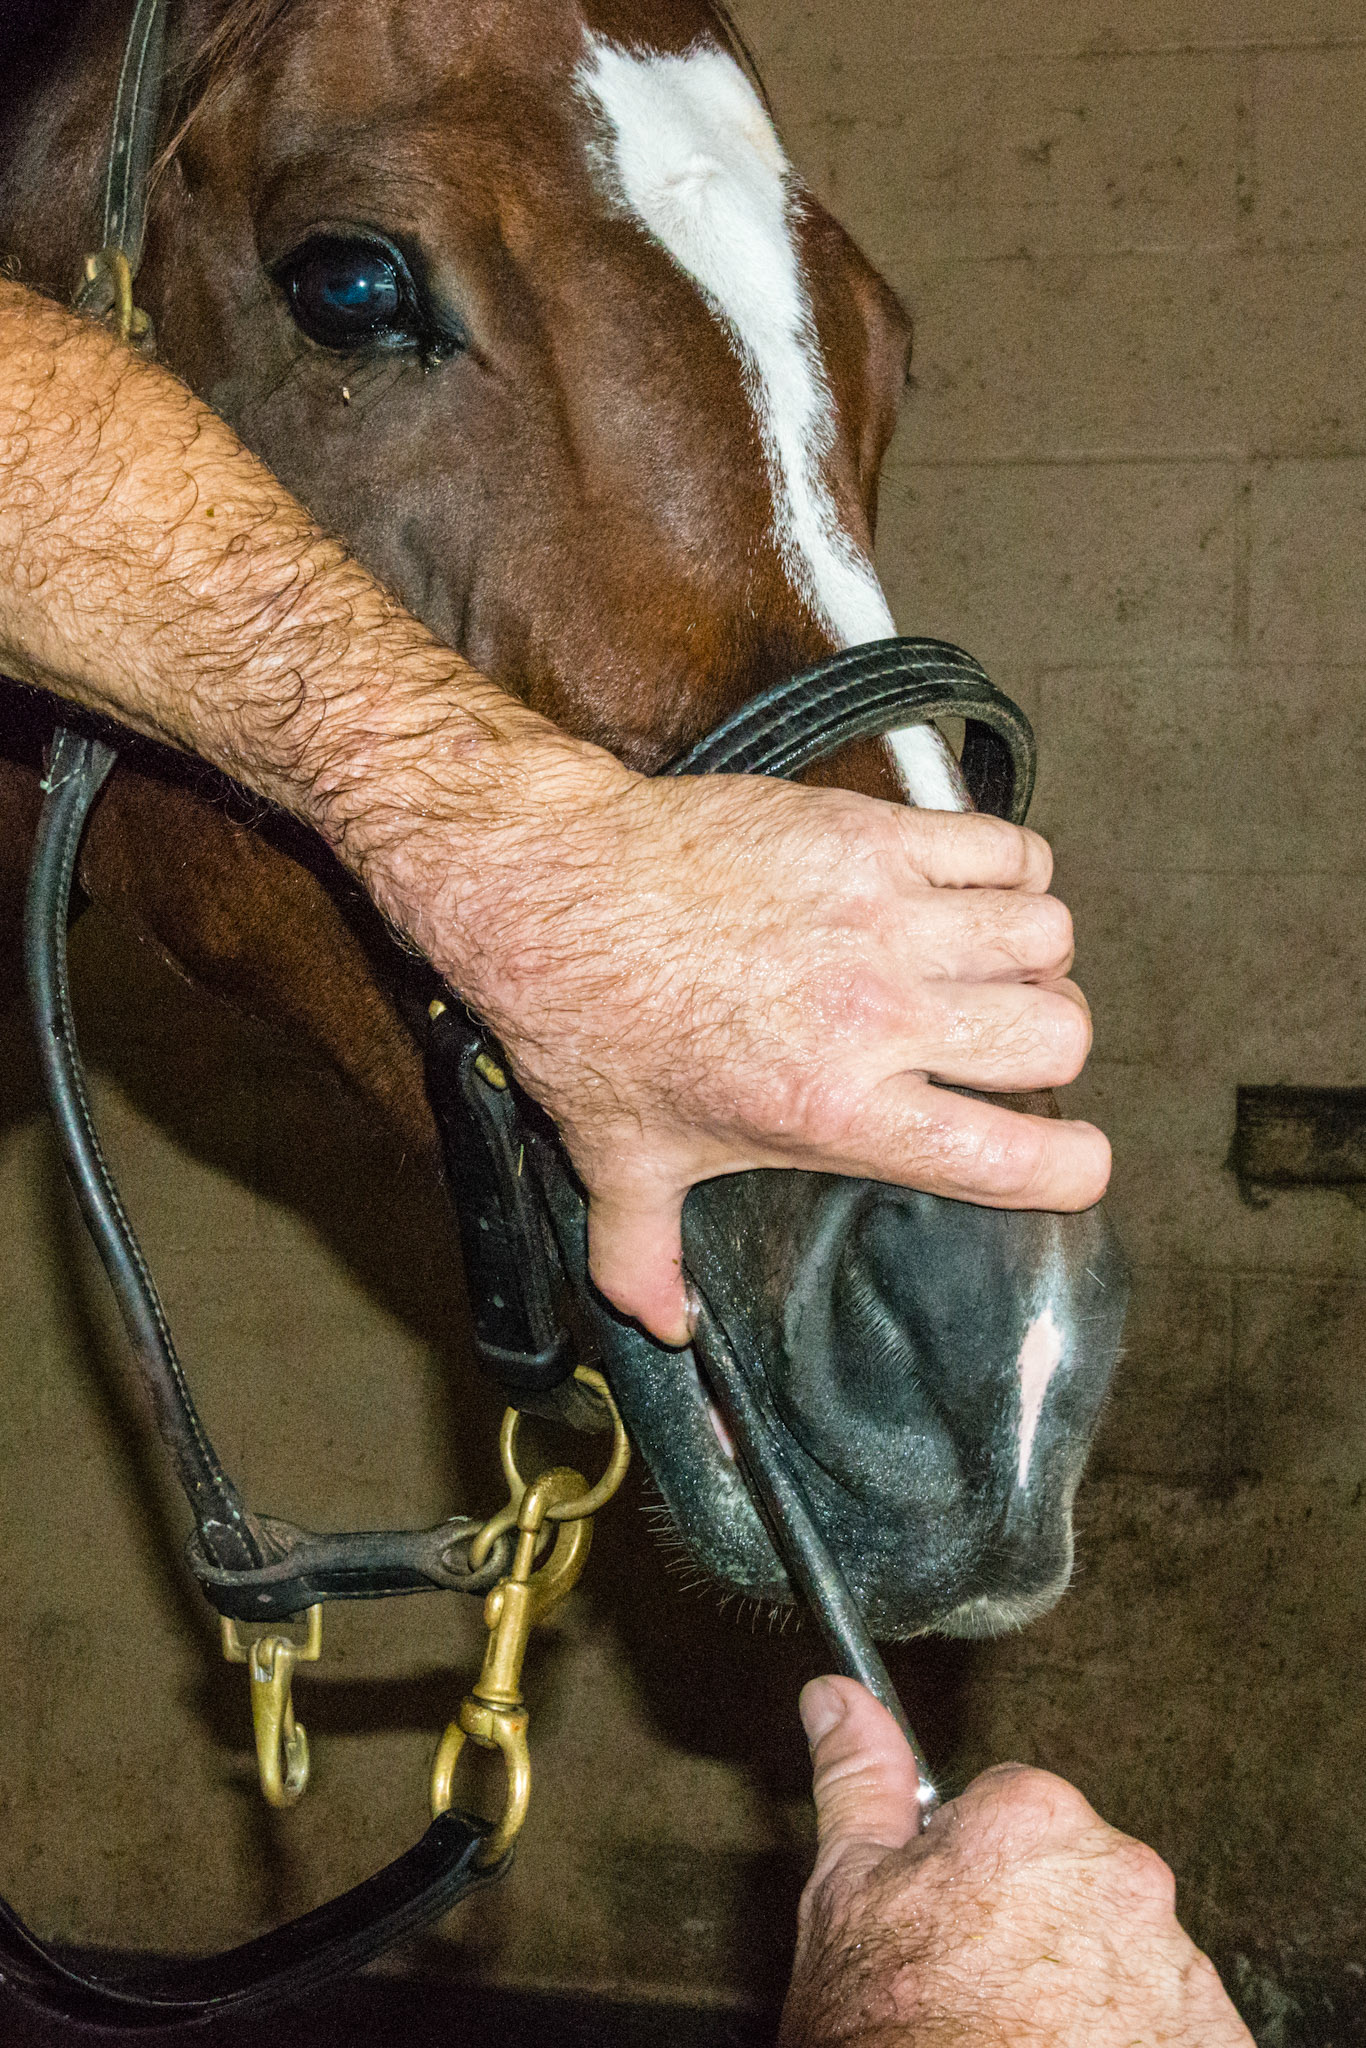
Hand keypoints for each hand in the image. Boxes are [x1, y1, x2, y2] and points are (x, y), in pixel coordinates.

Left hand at [359, 735, 1109, 1342]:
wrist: (554, 888)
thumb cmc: (587, 1023)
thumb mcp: (620, 1160)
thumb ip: (646, 1257)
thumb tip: (666, 1328)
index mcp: (841, 1109)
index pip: (1024, 1158)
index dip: (1070, 1169)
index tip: (1061, 1161)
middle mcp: (880, 1014)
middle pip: (1059, 1035)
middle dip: (1048, 1053)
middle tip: (998, 1049)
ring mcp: (883, 914)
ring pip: (1048, 935)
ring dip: (1030, 957)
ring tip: (985, 966)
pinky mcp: (870, 834)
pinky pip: (1006, 847)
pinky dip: (1012, 868)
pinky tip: (974, 891)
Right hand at [782, 1677, 1250, 2046]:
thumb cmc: (891, 2034)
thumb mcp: (845, 1898)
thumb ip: (860, 1781)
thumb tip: (839, 1700)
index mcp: (1033, 1818)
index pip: (1016, 1813)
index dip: (974, 1874)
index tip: (954, 1925)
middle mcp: (1121, 1876)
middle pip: (1080, 1880)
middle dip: (1040, 1923)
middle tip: (983, 1988)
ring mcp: (1176, 1965)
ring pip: (1128, 1954)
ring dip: (1093, 1988)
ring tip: (1027, 2036)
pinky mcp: (1216, 2040)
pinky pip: (1178, 2025)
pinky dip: (1140, 2041)